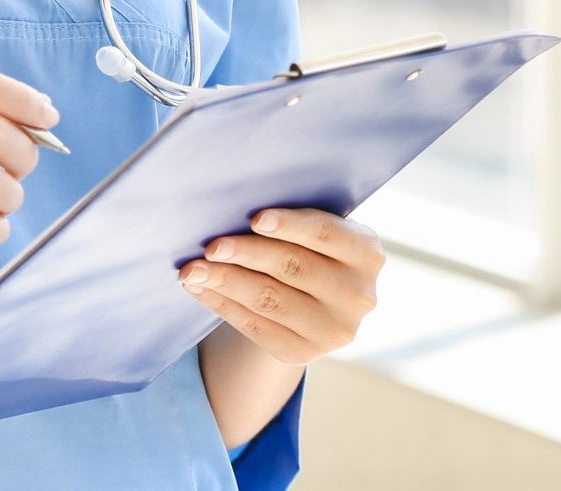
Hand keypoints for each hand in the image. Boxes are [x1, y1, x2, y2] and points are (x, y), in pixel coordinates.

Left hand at [176, 206, 383, 362]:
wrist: (317, 304)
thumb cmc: (311, 249)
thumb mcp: (320, 233)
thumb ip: (295, 221)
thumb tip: (235, 208)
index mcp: (367, 253)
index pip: (326, 233)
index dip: (290, 225)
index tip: (254, 218)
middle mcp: (358, 295)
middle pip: (292, 267)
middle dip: (246, 254)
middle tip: (210, 246)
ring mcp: (333, 330)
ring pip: (269, 299)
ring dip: (225, 281)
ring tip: (193, 269)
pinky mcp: (303, 353)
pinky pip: (255, 326)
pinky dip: (222, 305)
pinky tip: (201, 289)